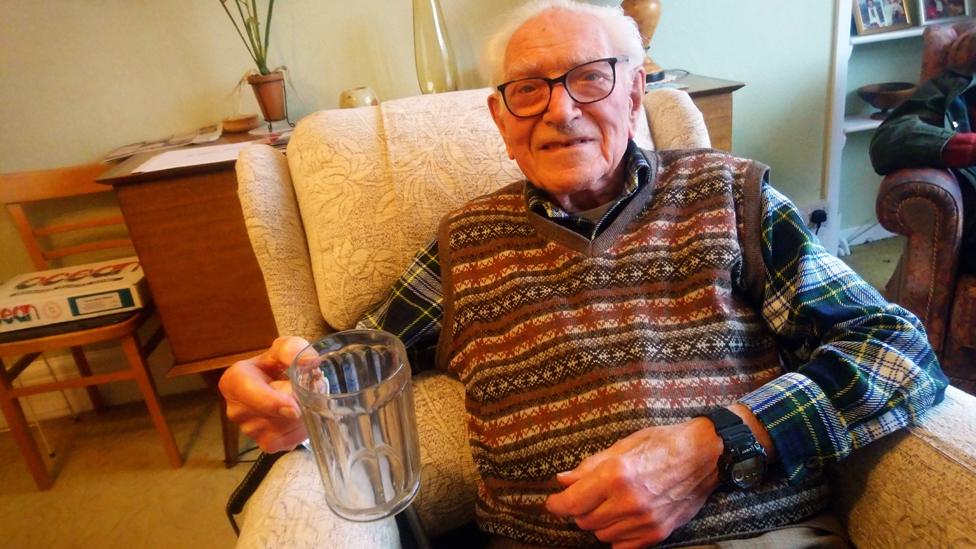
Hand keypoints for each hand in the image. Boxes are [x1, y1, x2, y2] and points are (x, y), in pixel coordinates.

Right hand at [219, 336, 309, 451]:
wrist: (279, 382)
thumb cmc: (278, 364)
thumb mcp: (284, 348)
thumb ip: (292, 350)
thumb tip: (310, 361)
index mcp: (233, 381)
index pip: (249, 394)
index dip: (272, 402)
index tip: (294, 408)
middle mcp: (236, 410)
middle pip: (271, 414)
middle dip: (296, 403)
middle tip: (309, 387)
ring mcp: (249, 430)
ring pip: (283, 429)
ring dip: (301, 416)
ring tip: (302, 399)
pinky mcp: (265, 444)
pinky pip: (288, 441)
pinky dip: (300, 429)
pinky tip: (299, 415)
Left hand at [545, 418, 722, 547]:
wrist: (704, 455)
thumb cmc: (662, 443)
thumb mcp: (622, 445)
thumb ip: (589, 466)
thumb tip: (563, 480)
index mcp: (616, 475)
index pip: (572, 503)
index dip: (557, 504)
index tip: (554, 502)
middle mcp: (628, 501)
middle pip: (585, 521)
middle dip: (578, 510)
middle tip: (584, 498)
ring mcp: (644, 520)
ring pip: (602, 535)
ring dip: (597, 522)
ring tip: (606, 505)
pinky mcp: (657, 532)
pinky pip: (622, 546)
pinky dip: (616, 535)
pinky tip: (621, 519)